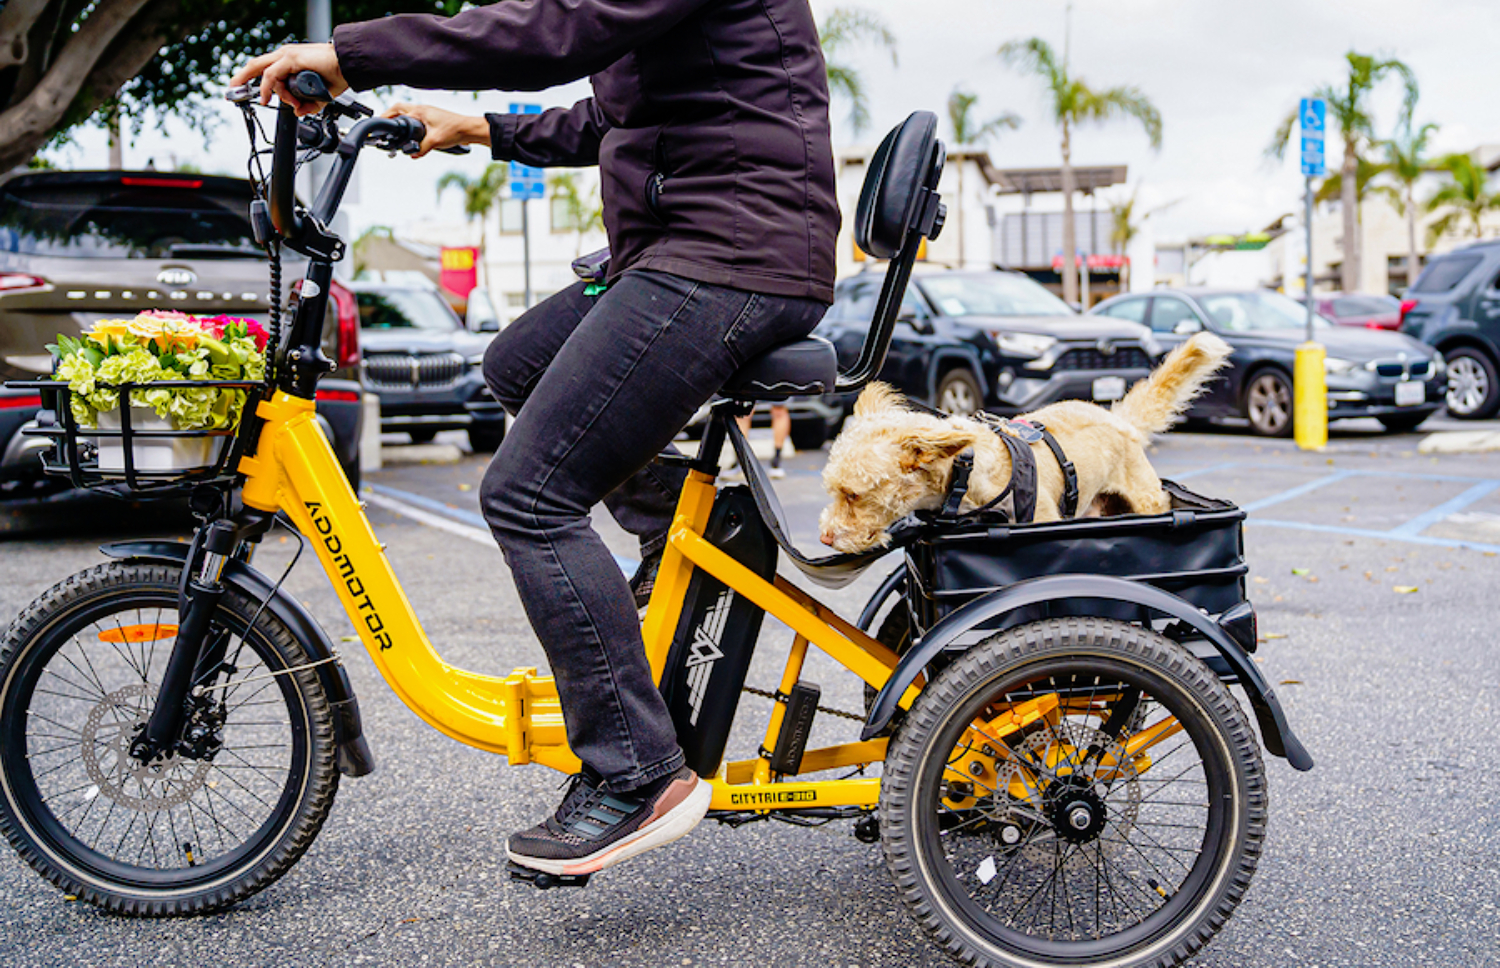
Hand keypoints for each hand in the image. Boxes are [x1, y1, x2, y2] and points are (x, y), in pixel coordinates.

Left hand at [231, 43, 347, 116]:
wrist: (348, 64)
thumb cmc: (337, 74)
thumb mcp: (319, 95)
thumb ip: (308, 104)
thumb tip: (298, 111)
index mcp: (290, 60)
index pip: (266, 68)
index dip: (255, 79)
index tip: (249, 92)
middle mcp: (285, 55)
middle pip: (256, 64)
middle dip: (241, 77)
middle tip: (232, 90)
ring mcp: (286, 55)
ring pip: (263, 72)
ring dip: (265, 91)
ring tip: (276, 102)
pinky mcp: (290, 59)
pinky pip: (271, 75)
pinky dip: (266, 88)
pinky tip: (265, 98)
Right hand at [380, 103, 489, 157]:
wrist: (469, 130)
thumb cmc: (455, 131)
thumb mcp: (435, 142)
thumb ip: (420, 149)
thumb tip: (411, 154)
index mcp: (420, 111)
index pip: (396, 111)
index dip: (386, 117)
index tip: (379, 125)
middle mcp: (422, 109)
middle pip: (399, 109)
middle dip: (389, 116)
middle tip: (383, 125)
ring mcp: (427, 113)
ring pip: (407, 113)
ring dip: (399, 119)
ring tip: (393, 129)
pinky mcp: (432, 119)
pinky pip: (415, 119)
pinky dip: (409, 124)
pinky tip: (408, 133)